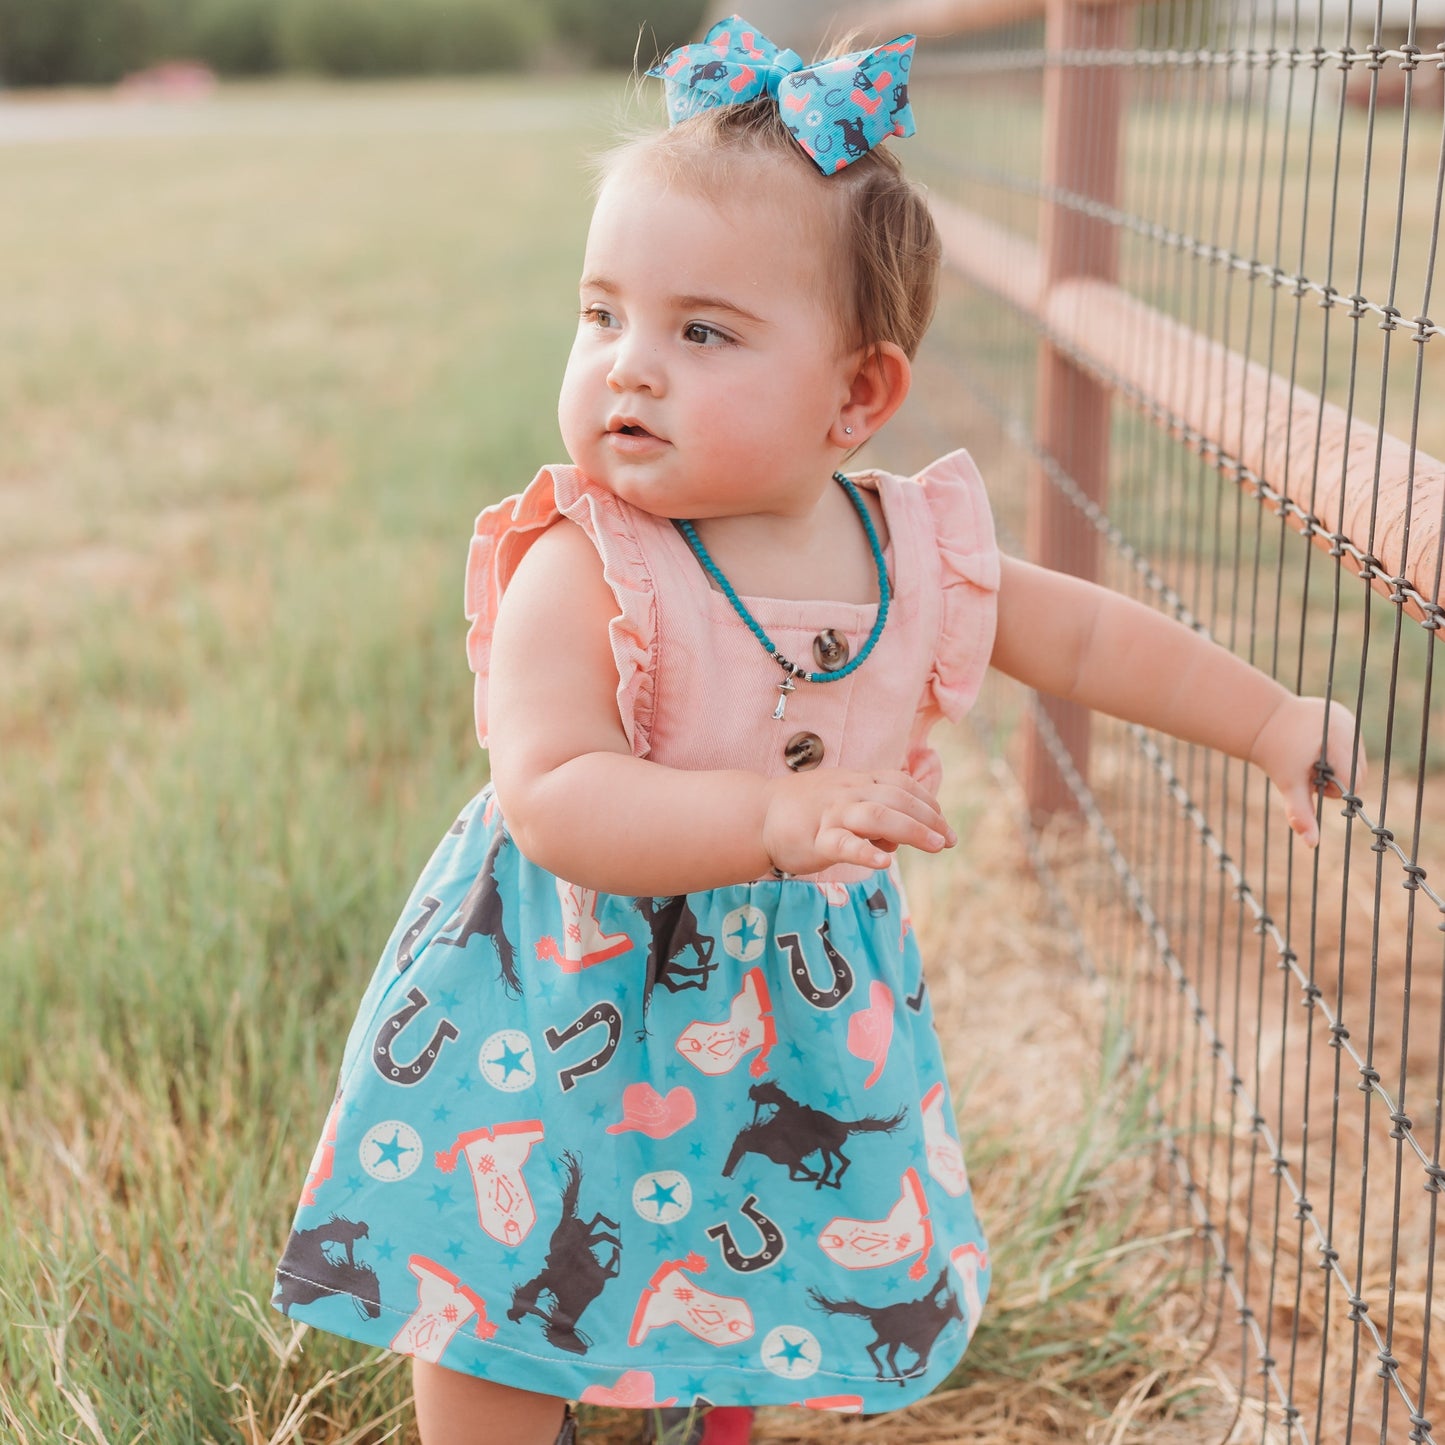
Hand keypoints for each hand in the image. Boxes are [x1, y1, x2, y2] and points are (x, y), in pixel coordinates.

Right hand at [761, 768, 956, 874]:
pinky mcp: (816, 839)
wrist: (757, 814)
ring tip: (935, 846)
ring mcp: (832, 814)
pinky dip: (866, 851)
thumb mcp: (842, 800)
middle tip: (950, 840)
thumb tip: (899, 841)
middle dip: (929, 818)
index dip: (926, 801)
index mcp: (857, 781)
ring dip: (912, 830)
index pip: (901, 783)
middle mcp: (848, 793)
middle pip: (897, 798)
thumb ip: (872, 814)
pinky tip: (883, 863)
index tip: (943, 822)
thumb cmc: (804, 810)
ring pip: (878, 815)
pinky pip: (844, 844)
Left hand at [1250, 696, 1365, 847]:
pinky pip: (1350, 744)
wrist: (1262, 721)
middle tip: (1309, 772)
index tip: (1312, 783)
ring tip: (1311, 759)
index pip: (1354, 781)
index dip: (1333, 789)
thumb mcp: (1288, 784)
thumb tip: (1311, 844)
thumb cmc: (1275, 755)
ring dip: (1338, 766)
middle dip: (1335, 780)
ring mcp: (1347, 718)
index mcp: (1338, 741)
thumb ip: (1301, 812)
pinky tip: (1316, 747)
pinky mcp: (1344, 714)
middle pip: (1359, 772)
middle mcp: (1348, 726)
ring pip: (1356, 759)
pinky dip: (1337, 752)